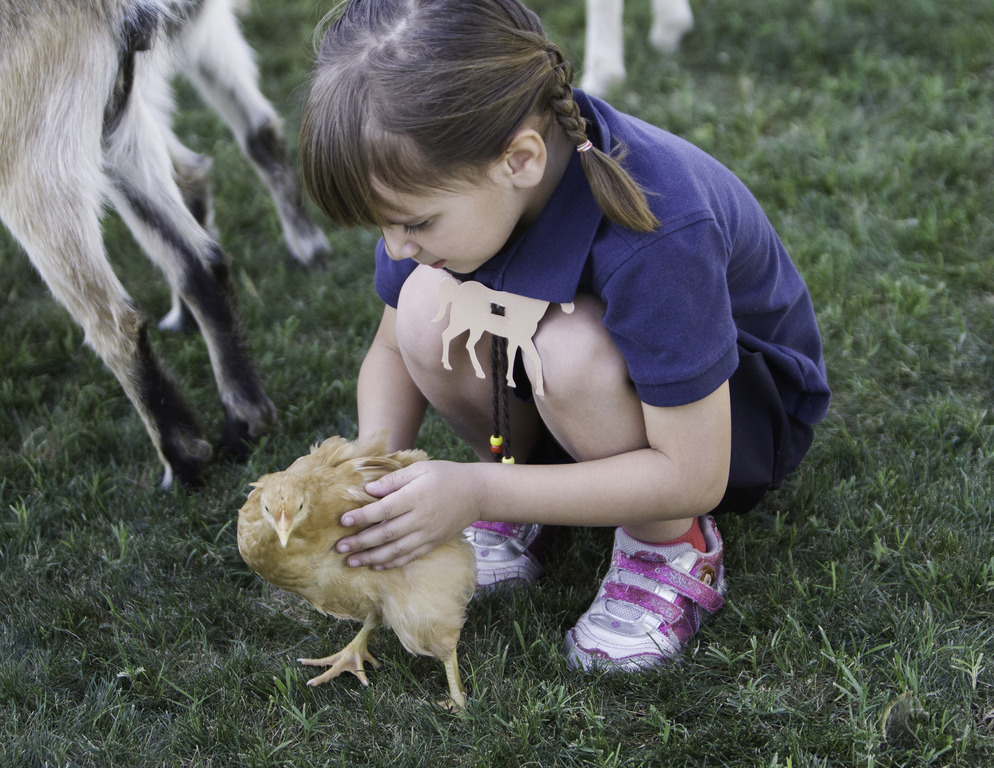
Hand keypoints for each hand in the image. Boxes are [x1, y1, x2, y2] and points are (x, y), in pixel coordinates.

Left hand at [335, 460, 480, 569]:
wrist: (477, 493)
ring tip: (351, 562)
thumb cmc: (445, 476)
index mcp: (416, 496)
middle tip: (339, 547)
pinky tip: (375, 565)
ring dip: (371, 557)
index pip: (384, 510)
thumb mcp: (420, 468)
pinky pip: (410, 557)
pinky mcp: (433, 543)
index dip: (362, 517)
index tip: (343, 521)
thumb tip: (368, 490)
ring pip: (396, 550)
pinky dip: (391, 563)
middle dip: (360, 542)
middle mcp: (421, 518)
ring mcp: (428, 534)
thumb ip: (393, 479)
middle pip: (386, 534)